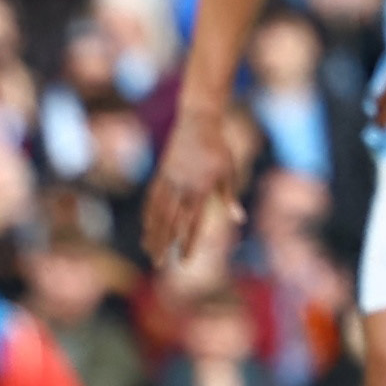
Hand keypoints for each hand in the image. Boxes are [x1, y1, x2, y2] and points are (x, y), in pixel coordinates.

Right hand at [144, 109, 244, 261]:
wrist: (198, 120)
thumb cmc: (218, 146)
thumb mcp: (228, 170)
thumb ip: (228, 196)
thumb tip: (239, 219)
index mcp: (200, 188)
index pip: (193, 223)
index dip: (188, 242)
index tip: (184, 260)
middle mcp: (182, 186)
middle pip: (171, 222)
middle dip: (165, 245)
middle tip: (158, 265)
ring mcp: (168, 179)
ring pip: (157, 212)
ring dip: (153, 233)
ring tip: (148, 251)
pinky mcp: (161, 172)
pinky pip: (152, 198)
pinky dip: (148, 214)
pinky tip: (146, 227)